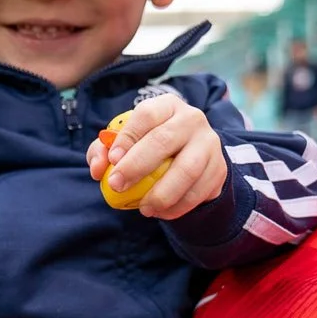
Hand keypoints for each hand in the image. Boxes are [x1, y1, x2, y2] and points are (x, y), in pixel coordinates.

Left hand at [88, 95, 226, 219]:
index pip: (146, 114)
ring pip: (187, 169)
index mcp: (166, 105)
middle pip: (165, 140)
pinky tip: (161, 212)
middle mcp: (192, 119)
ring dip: (162, 193)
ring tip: (144, 208)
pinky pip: (199, 191)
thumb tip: (98, 168)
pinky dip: (178, 206)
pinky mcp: (218, 168)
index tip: (112, 160)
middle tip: (117, 186)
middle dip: (137, 166)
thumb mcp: (125, 142)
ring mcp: (209, 143)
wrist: (190, 156)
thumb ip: (103, 151)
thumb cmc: (149, 146)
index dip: (127, 137)